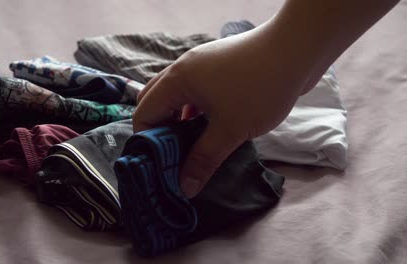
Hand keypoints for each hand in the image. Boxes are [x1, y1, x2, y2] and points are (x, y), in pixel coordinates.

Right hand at [133, 18, 319, 197]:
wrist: (298, 50)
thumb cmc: (260, 89)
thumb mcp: (230, 129)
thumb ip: (204, 159)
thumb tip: (185, 187)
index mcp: (177, 80)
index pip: (145, 112)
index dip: (148, 141)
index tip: (162, 164)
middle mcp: (183, 69)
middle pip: (156, 102)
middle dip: (161, 131)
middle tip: (174, 156)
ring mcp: (201, 65)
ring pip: (178, 97)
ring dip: (180, 121)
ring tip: (192, 148)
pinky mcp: (218, 67)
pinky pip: (196, 92)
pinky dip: (196, 111)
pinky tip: (210, 129)